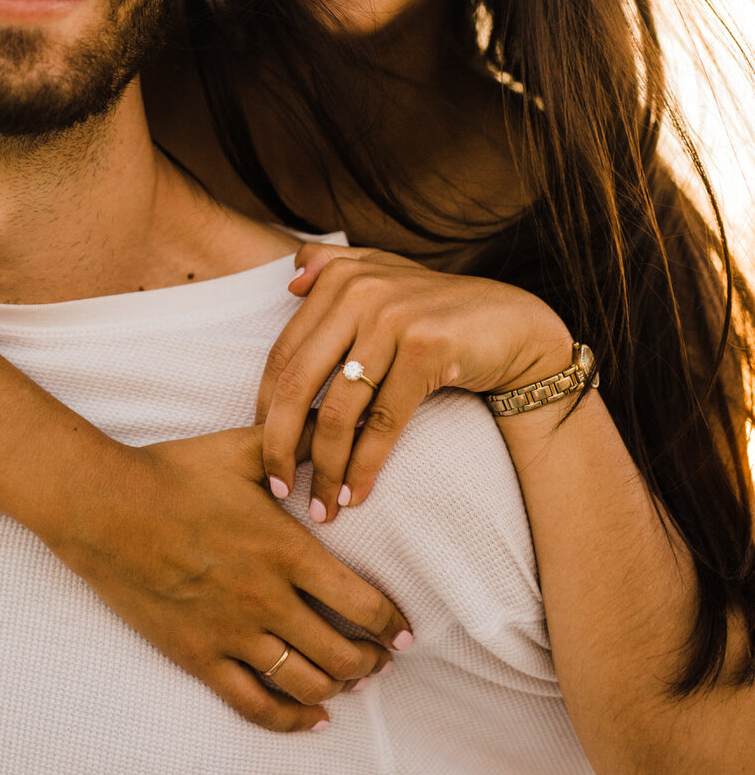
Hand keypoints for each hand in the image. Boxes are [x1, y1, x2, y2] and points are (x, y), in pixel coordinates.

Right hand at [48, 424, 408, 732]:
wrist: (105, 508)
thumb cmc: (173, 472)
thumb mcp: (241, 448)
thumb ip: (294, 444)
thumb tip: (334, 428)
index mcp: (286, 550)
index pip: (361, 602)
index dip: (392, 625)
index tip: (406, 634)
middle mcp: (267, 599)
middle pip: (341, 652)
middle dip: (372, 661)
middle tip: (383, 661)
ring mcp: (232, 633)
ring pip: (304, 682)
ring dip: (339, 688)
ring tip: (353, 683)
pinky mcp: (198, 657)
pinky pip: (254, 704)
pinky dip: (291, 719)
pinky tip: (312, 720)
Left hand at [257, 244, 574, 522]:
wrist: (512, 325)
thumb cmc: (439, 311)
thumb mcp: (386, 275)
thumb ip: (334, 269)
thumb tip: (288, 283)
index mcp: (341, 278)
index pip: (282, 353)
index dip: (265, 408)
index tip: (262, 450)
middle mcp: (361, 292)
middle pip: (297, 383)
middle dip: (278, 444)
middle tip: (277, 488)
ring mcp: (394, 319)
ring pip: (339, 411)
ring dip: (324, 469)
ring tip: (320, 506)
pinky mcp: (428, 349)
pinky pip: (382, 423)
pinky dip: (365, 466)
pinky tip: (356, 495)